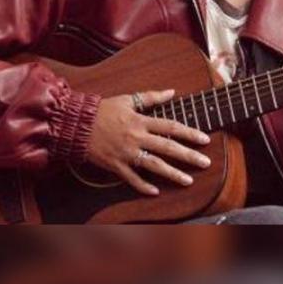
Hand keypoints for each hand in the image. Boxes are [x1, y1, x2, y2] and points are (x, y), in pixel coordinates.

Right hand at [86, 89, 211, 195]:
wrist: (76, 124)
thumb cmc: (103, 110)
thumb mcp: (127, 99)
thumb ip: (150, 97)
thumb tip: (171, 92)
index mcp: (141, 120)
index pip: (171, 126)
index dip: (190, 133)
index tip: (205, 139)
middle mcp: (136, 137)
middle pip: (167, 147)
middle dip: (189, 156)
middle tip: (206, 162)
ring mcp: (126, 153)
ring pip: (154, 165)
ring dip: (173, 173)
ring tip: (189, 180)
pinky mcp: (115, 165)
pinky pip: (131, 178)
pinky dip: (143, 186)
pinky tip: (155, 192)